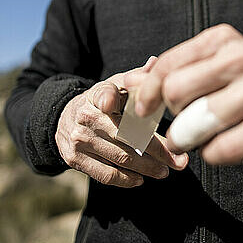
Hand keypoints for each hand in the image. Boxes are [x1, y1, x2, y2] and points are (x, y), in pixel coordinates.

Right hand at [55, 58, 188, 186]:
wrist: (64, 118)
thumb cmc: (101, 100)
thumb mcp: (115, 84)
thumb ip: (135, 78)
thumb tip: (155, 63)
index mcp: (97, 94)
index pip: (104, 95)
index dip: (108, 98)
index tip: (114, 103)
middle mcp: (85, 116)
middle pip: (125, 136)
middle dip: (156, 150)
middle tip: (178, 161)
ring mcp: (79, 140)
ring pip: (119, 158)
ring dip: (146, 168)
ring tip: (165, 171)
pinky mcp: (74, 159)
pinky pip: (105, 174)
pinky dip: (126, 179)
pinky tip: (141, 178)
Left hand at [130, 24, 242, 164]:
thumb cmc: (238, 84)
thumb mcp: (205, 68)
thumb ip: (167, 73)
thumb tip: (128, 81)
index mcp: (222, 39)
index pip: (168, 66)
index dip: (147, 92)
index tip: (144, 110)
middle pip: (176, 92)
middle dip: (171, 115)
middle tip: (181, 123)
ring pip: (196, 122)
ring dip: (188, 138)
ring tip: (196, 137)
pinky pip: (220, 149)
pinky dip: (211, 154)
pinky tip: (219, 146)